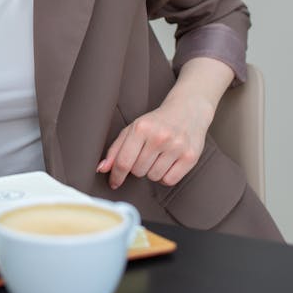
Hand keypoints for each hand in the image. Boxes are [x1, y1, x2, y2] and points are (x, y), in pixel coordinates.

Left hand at [97, 94, 212, 191]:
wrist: (187, 110)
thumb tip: (102, 169)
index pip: (124, 162)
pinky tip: (168, 163)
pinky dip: (166, 176)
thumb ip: (116, 149)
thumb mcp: (133, 129)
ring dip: (152, 171)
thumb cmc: (156, 122)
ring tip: (158, 156)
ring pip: (153, 177)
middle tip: (146, 154)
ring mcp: (177, 147)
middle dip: (138, 167)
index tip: (114, 182)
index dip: (116, 176)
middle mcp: (160, 137)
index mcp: (141, 128)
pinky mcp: (190, 156)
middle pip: (138, 172)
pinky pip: (169, 181)